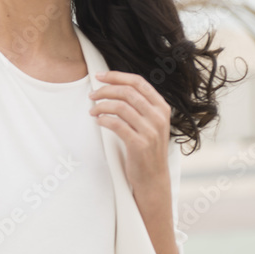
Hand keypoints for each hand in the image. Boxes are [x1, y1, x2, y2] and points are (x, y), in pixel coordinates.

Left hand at [88, 70, 171, 195]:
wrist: (153, 177)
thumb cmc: (147, 147)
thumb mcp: (151, 123)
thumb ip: (141, 105)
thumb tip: (115, 86)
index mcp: (162, 107)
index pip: (139, 82)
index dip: (117, 76)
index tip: (100, 76)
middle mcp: (159, 117)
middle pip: (127, 92)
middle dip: (105, 90)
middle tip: (92, 95)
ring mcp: (150, 131)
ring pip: (120, 106)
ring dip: (101, 105)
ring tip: (92, 110)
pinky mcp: (139, 144)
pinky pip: (116, 124)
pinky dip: (103, 119)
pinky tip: (98, 121)